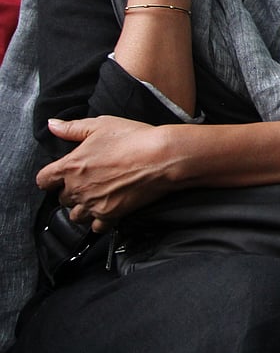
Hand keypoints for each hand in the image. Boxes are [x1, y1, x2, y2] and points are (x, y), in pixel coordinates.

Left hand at [36, 117, 176, 231]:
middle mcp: (77, 188)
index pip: (43, 180)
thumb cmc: (133, 139)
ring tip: (95, 198)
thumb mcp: (101, 125)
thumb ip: (72, 128)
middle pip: (62, 199)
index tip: (59, 176)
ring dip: (82, 208)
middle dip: (71, 191)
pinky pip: (96, 227)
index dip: (50, 178)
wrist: (162, 157)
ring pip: (75, 216)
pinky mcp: (110, 215)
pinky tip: (107, 210)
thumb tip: (52, 125)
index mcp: (70, 166)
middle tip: (87, 182)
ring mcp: (93, 204)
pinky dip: (99, 221)